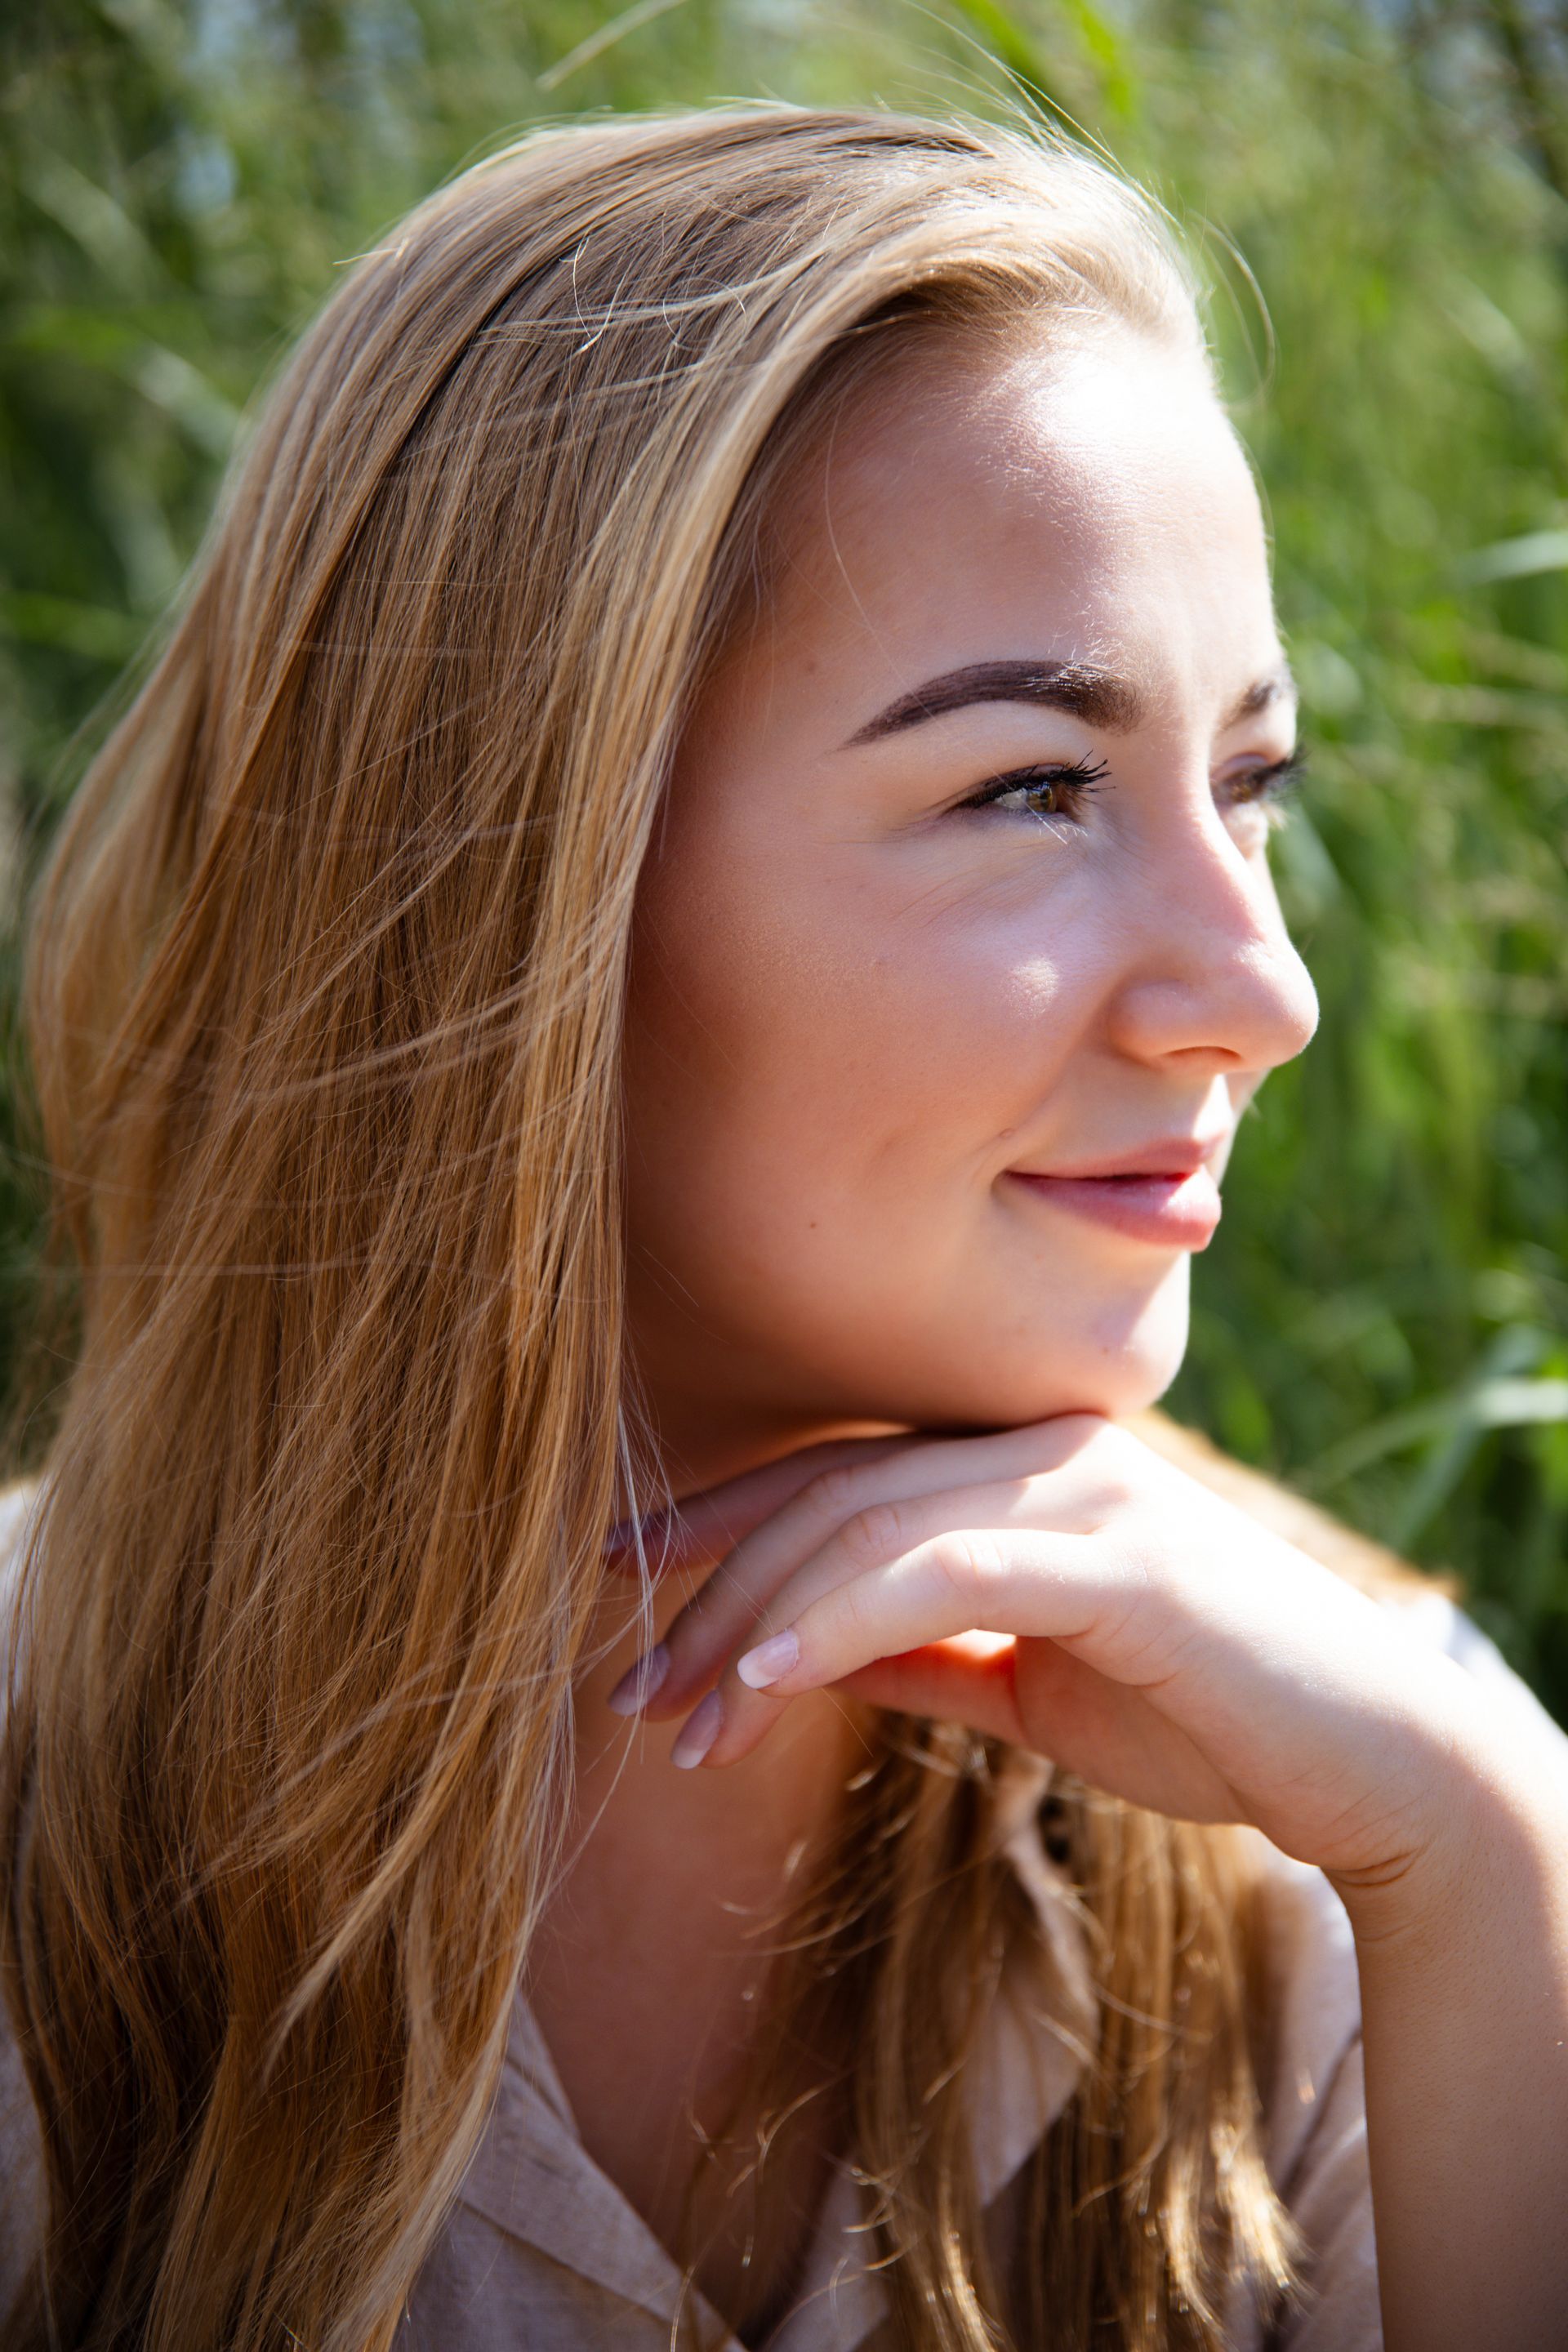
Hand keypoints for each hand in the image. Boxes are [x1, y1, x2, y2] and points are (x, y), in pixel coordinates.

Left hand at [616, 1415, 1515, 1909]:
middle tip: (629, 1689)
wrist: (1363, 1761)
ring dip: (751, 1622)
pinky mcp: (1114, 1552)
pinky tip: (762, 1682)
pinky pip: (938, 1570)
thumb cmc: (1200, 1716)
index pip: (840, 1470)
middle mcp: (1042, 1446)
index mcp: (1021, 1462)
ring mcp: (1081, 1486)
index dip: (723, 1521)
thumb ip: (919, 1654)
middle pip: (832, 1493)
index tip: (623, 1579)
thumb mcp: (1024, 1686)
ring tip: (679, 1718)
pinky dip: (834, 1624)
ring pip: (866, 1524)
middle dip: (712, 1587)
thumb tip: (798, 1660)